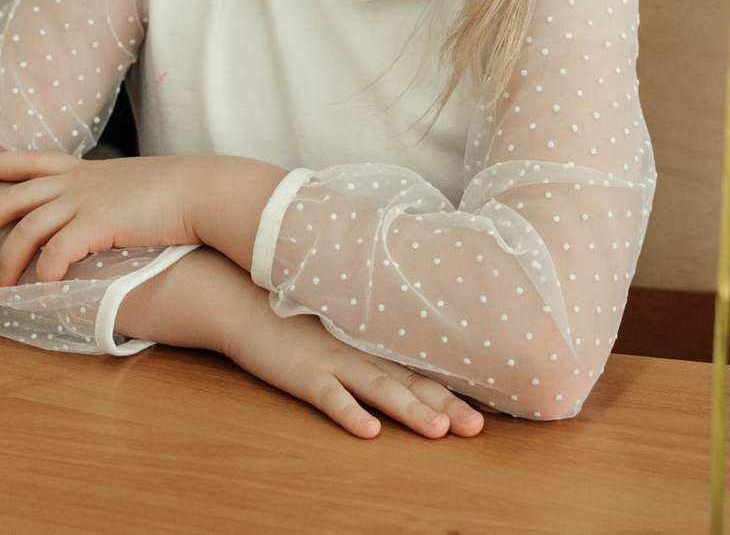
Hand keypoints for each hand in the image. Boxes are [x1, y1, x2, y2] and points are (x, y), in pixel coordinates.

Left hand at [0, 149, 229, 284]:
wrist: (204, 190)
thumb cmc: (180, 192)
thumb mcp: (137, 186)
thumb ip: (114, 198)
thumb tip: (109, 218)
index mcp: (86, 170)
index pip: (30, 160)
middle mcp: (78, 182)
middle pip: (12, 196)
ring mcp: (85, 200)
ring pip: (27, 229)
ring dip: (8, 260)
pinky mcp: (97, 223)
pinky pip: (56, 253)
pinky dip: (44, 273)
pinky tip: (40, 291)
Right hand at [220, 287, 486, 440]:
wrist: (241, 297)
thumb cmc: (291, 315)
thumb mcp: (336, 324)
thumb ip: (367, 338)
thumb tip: (401, 356)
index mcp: (370, 343)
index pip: (419, 369)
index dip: (452, 389)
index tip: (487, 409)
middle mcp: (359, 351)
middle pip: (410, 381)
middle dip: (446, 406)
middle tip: (477, 429)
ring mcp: (331, 361)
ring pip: (378, 388)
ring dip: (410, 410)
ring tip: (439, 431)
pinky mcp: (302, 373)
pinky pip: (329, 397)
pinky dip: (349, 413)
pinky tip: (370, 432)